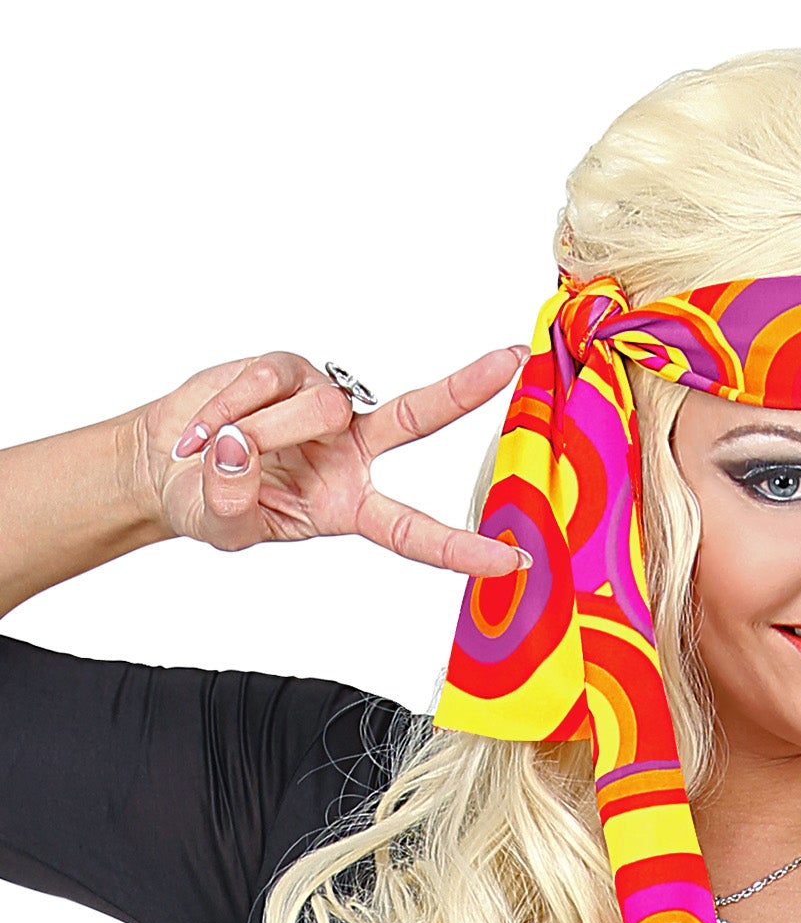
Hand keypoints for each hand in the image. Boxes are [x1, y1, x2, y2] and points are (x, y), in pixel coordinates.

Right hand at [134, 346, 531, 574]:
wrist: (166, 463)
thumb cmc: (209, 502)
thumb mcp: (221, 526)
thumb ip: (233, 500)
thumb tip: (237, 449)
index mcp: (352, 506)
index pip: (414, 531)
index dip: (461, 548)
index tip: (511, 560)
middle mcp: (352, 451)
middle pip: (418, 417)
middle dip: (464, 389)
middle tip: (512, 362)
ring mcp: (324, 406)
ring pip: (318, 409)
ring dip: (263, 432)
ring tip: (217, 451)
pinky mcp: (290, 369)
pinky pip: (268, 381)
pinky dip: (227, 408)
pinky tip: (202, 430)